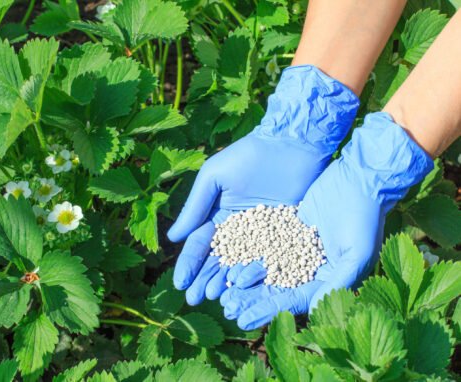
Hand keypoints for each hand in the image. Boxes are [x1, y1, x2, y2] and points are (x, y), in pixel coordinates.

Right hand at [167, 65, 358, 305]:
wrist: (292, 144)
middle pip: (218, 260)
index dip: (188, 264)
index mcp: (217, 215)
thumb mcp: (214, 177)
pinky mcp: (284, 235)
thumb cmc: (249, 155)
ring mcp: (261, 235)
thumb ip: (195, 206)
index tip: (179, 283)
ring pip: (241, 264)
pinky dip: (257, 275)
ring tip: (216, 299)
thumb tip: (173, 237)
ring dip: (227, 282)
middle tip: (195, 299)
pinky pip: (268, 258)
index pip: (199, 244)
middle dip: (204, 279)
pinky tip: (246, 289)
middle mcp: (237, 229)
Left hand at [221, 112, 432, 329]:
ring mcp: (295, 248)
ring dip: (244, 278)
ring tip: (221, 289)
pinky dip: (247, 253)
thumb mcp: (356, 253)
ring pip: (265, 267)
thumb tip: (313, 312)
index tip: (243, 321)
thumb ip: (337, 282)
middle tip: (226, 308)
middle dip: (250, 299)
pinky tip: (227, 260)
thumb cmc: (365, 218)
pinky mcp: (287, 229)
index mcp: (325, 279)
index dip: (267, 311)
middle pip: (274, 288)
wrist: (359, 180)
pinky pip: (263, 244)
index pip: (292, 300)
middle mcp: (308, 268)